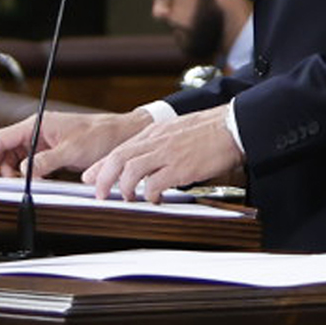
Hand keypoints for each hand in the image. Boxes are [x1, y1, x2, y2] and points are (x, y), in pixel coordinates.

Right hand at [0, 109, 151, 179]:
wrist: (120, 135)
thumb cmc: (99, 136)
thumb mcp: (72, 150)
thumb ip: (45, 161)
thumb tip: (24, 171)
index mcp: (38, 124)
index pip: (2, 138)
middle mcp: (37, 131)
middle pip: (4, 149)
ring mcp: (43, 141)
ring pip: (14, 157)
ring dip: (10, 171)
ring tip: (14, 184)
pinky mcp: (50, 152)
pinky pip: (28, 163)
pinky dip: (23, 173)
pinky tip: (27, 182)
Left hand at [84, 105, 241, 202]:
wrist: (234, 125)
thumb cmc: (210, 129)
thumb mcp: (177, 129)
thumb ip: (158, 142)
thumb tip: (144, 157)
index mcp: (155, 131)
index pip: (120, 148)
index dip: (101, 165)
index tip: (91, 177)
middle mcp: (157, 140)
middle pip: (118, 159)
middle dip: (103, 179)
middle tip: (100, 194)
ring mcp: (168, 154)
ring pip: (130, 171)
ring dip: (125, 189)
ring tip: (129, 199)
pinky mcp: (181, 168)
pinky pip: (154, 185)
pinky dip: (149, 195)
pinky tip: (154, 199)